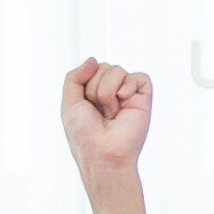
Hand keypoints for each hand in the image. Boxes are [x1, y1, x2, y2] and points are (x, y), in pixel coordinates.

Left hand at [58, 56, 154, 185]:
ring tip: (110, 113)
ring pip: (117, 70)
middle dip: (95, 87)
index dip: (85, 81)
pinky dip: (128, 87)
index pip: (92, 68)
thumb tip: (93, 60)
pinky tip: (123, 102)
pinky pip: (139, 77)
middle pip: (104, 66)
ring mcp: (128, 95)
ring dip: (107, 91)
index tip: (86, 104)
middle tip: (99, 111)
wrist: (102, 153)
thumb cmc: (85, 135)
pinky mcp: (143, 99)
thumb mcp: (69, 102)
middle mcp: (112, 92)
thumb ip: (74, 76)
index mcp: (94, 92)